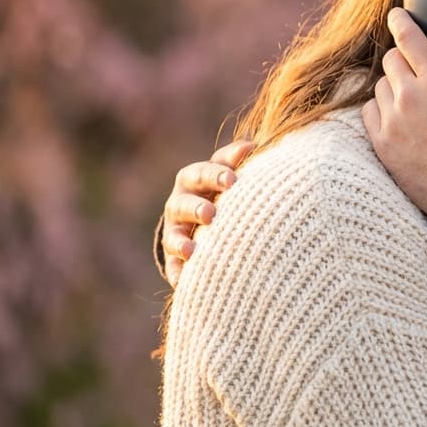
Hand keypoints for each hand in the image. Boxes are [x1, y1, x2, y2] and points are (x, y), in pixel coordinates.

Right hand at [160, 140, 253, 287]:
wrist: (205, 219)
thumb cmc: (227, 190)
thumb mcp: (232, 173)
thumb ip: (239, 159)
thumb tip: (253, 145)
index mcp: (197, 177)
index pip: (204, 170)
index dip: (217, 174)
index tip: (233, 179)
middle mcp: (182, 200)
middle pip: (184, 202)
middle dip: (197, 206)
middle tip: (211, 214)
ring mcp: (176, 228)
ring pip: (174, 233)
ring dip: (181, 241)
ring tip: (192, 250)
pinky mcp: (174, 256)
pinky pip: (172, 266)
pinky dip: (177, 273)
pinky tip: (182, 281)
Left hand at [362, 9, 426, 215]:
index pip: (409, 39)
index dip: (401, 22)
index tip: (396, 14)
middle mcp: (410, 97)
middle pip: (391, 60)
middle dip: (404, 60)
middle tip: (421, 75)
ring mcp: (392, 121)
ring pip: (380, 85)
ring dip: (394, 87)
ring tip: (416, 104)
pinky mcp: (381, 143)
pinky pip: (369, 112)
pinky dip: (381, 110)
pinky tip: (401, 121)